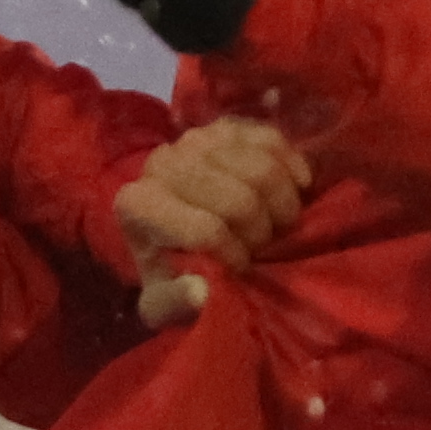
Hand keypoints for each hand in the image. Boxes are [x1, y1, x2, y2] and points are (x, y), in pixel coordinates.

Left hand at [116, 117, 315, 326]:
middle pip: (240, 200)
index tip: (238, 269)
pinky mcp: (226, 126)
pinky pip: (274, 142)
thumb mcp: (164, 301)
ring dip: (282, 206)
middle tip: (261, 247)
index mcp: (137, 204)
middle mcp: (161, 162)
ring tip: (275, 224)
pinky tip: (293, 191)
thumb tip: (201, 291)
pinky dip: (292, 169)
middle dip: (261, 233)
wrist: (172, 231)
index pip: (207, 231)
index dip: (235, 256)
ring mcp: (196, 138)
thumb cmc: (171, 268)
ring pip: (262, 169)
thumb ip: (175, 303)